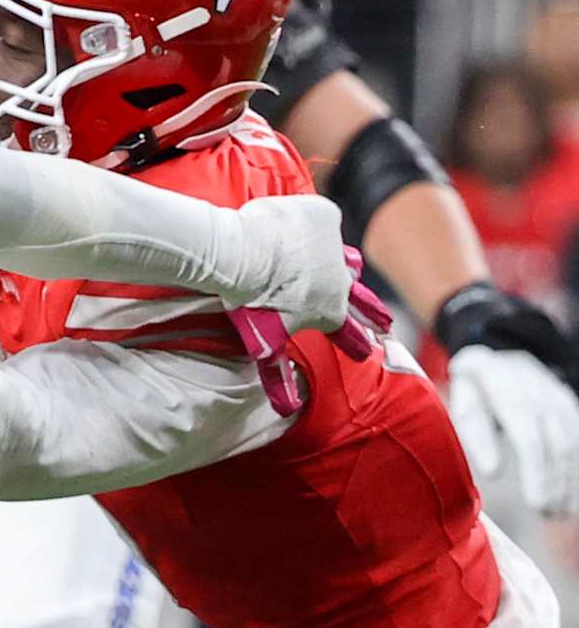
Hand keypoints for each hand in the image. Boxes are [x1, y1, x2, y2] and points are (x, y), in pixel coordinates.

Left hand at [225, 196, 392, 415]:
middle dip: (372, 312)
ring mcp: (332, 247)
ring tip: (352, 271)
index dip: (358, 341)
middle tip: (385, 322)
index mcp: (328, 311)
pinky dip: (316, 226)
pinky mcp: (322, 217)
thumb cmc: (249, 301)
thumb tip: (286, 410)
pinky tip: (311, 225)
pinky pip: (323, 221)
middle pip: (360, 299)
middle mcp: (339, 280)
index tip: (370, 349)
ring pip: (345, 260)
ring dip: (347, 268)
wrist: (242, 253)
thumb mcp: (262, 344)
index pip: (349, 332)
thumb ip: (277, 376)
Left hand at [449, 346, 578, 514]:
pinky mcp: (570, 407)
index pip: (530, 440)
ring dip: (571, 480)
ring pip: (573, 445)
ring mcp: (560, 401)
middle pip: (556, 446)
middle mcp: (541, 397)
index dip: (538, 475)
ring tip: (562, 510)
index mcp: (510, 394)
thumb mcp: (465, 403)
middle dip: (556, 484)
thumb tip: (493, 471)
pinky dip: (577, 466)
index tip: (538, 505)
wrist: (500, 350)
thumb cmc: (475, 386)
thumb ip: (477, 435)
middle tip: (549, 513)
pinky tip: (574, 492)